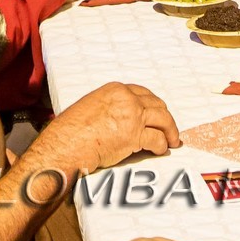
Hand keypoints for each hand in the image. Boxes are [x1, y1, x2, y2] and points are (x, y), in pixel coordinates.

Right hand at [33, 81, 180, 174]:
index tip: (159, 113)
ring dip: (170, 132)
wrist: (67, 143)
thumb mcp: (92, 106)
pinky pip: (157, 139)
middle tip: (169, 129)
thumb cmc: (73, 129)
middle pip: (157, 105)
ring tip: (172, 141)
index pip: (144, 93)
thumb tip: (120, 119)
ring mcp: (133, 116)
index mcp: (116, 90)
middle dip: (165, 118)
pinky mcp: (135, 136)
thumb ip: (110, 107)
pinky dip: (162, 146)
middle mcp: (127, 99)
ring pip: (163, 120)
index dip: (154, 105)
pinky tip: (161, 150)